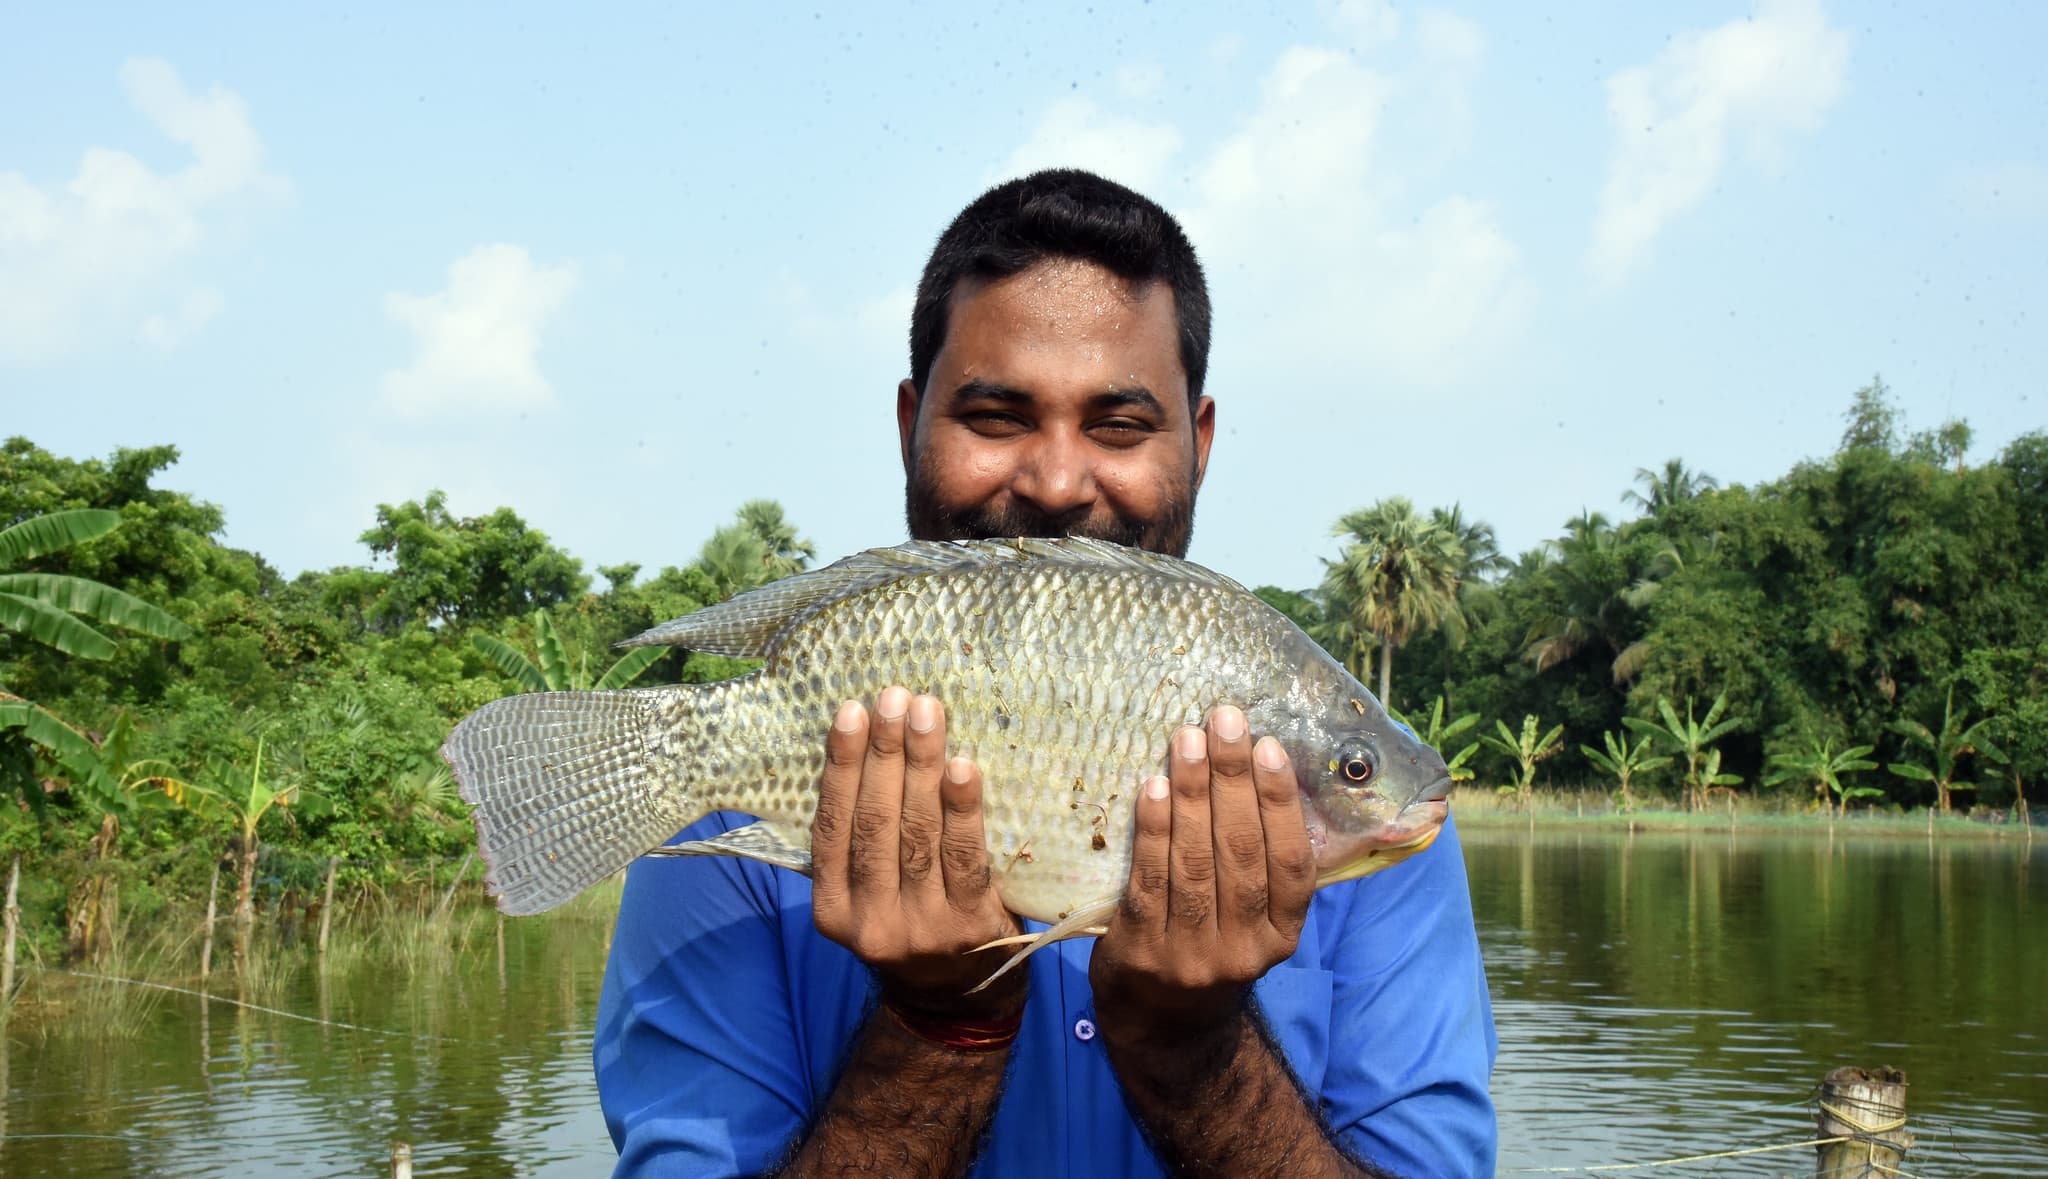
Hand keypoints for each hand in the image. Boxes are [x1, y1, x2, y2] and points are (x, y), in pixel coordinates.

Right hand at [811, 685, 1025, 1017]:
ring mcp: (920, 926)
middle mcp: (870, 922)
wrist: (959, 1002)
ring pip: (916, 833)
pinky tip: (961, 768)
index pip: (831, 826)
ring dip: (920, 765)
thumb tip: (866, 749)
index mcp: (833, 910)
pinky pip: (965, 857)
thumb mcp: (869, 898)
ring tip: (926, 714)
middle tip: (894, 698)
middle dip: (884, 753)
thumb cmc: (913, 925)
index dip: (841, 766)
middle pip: (874, 822)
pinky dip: (963, 809)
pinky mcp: (970, 927)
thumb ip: (861, 845)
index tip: (850, 712)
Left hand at [1089, 704, 1316, 1034]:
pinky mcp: (1144, 952)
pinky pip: (1150, 881)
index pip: (1291, 861)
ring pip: (1196, 862)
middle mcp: (1245, 948)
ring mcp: (1194, 954)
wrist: (1162, 1023)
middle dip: (1233, 778)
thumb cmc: (1212, 944)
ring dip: (1192, 794)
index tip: (1269, 746)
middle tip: (1224, 720)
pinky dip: (1153, 831)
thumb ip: (1263, 863)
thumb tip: (1263, 768)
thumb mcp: (1254, 921)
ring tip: (1186, 740)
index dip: (1281, 801)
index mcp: (1283, 934)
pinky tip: (1152, 789)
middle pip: (1241, 852)